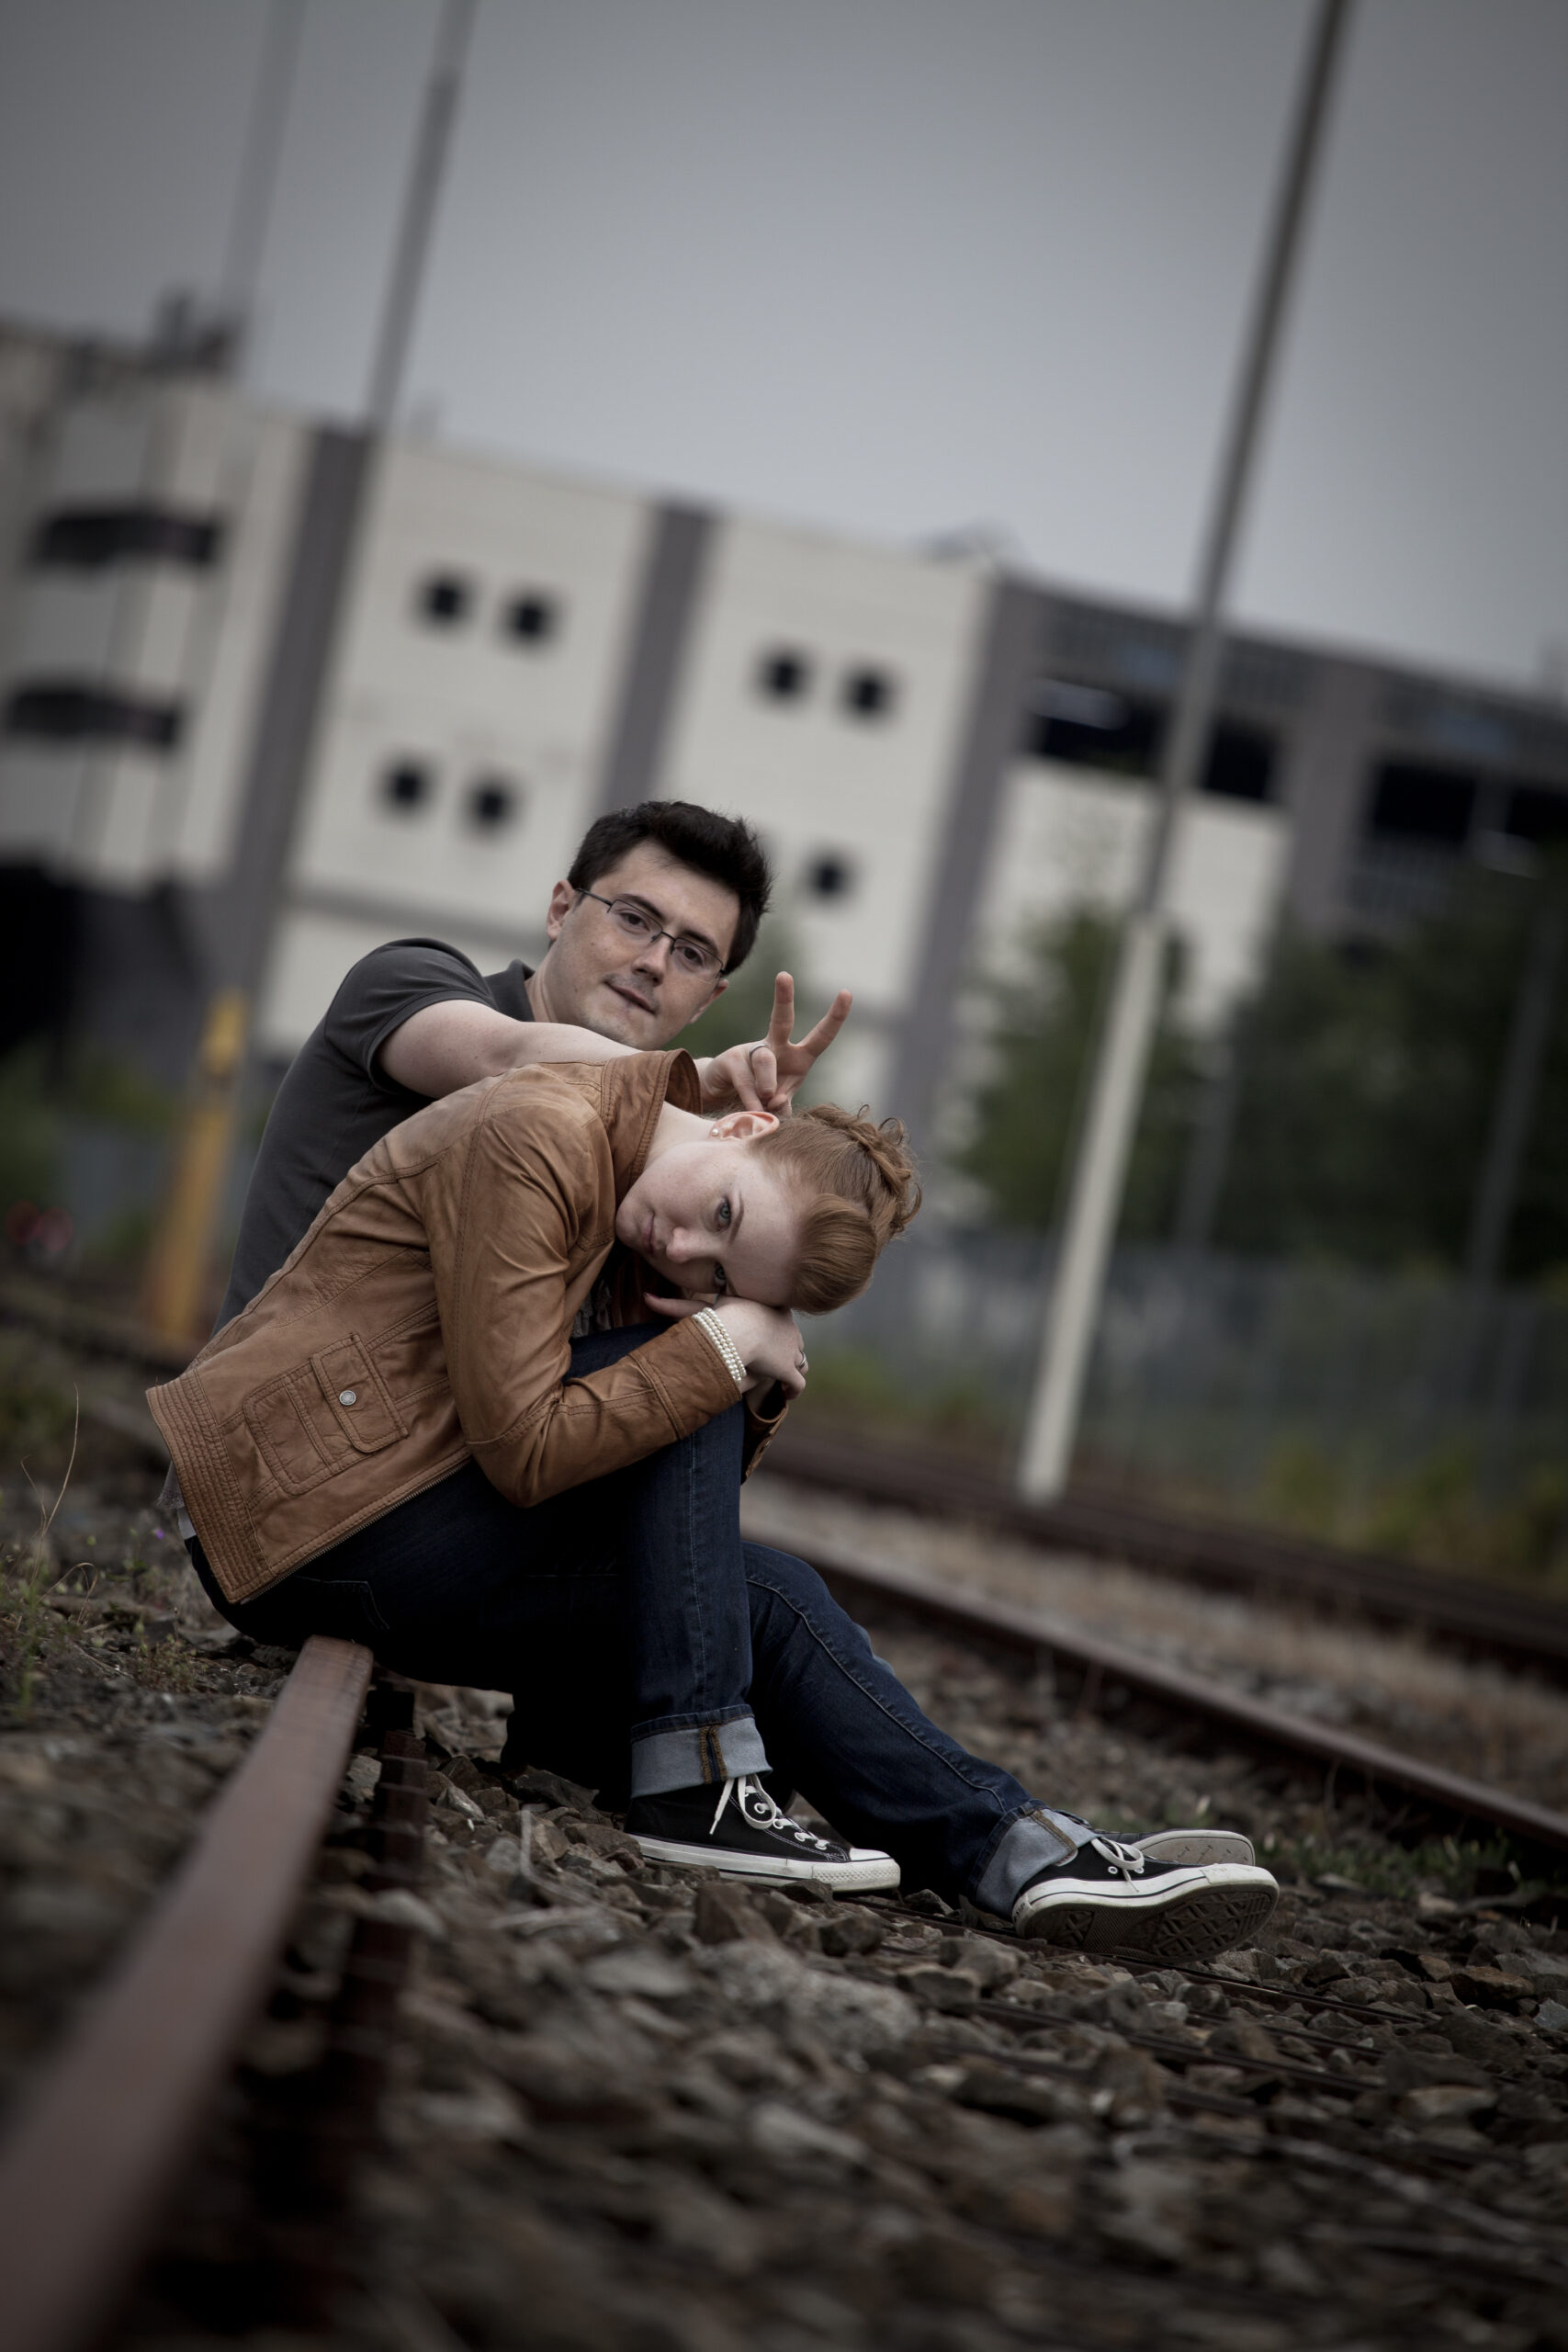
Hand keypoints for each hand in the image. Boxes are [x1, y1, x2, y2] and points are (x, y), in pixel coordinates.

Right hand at [644, 1291, 807, 1398]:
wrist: (738, 1331)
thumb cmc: (719, 1318)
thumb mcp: (701, 1312)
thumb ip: (675, 1308)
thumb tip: (646, 1298)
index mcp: (773, 1309)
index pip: (780, 1316)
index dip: (775, 1326)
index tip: (766, 1337)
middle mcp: (789, 1327)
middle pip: (793, 1338)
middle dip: (787, 1348)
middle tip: (775, 1358)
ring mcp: (792, 1348)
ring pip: (800, 1359)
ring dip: (794, 1368)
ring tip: (784, 1378)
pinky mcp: (789, 1369)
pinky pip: (798, 1383)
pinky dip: (794, 1390)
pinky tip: (788, 1395)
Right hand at [696, 973, 851, 1116]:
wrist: (724, 1095)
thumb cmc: (762, 1095)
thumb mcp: (781, 1102)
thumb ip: (784, 1104)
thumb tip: (775, 1101)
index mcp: (799, 1057)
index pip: (821, 1036)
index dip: (835, 1018)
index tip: (847, 992)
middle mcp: (777, 1047)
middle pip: (782, 1021)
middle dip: (784, 998)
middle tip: (784, 975)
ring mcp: (751, 1051)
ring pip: (765, 1062)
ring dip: (767, 1087)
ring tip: (766, 1104)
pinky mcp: (731, 1061)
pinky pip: (746, 1081)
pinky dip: (752, 1101)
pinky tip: (754, 1109)